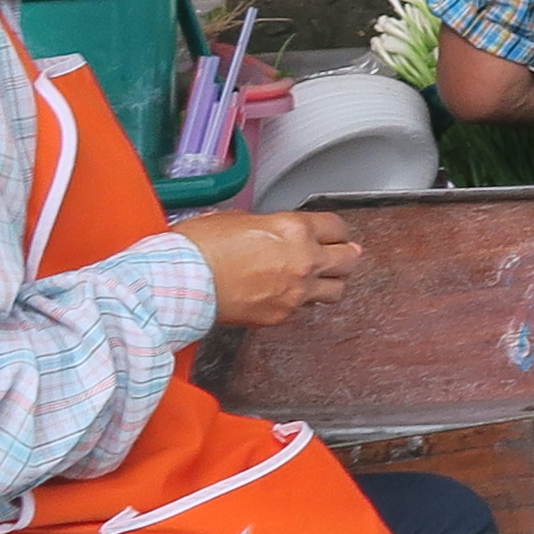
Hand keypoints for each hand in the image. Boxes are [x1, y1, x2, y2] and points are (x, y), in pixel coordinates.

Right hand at [182, 207, 357, 325]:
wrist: (185, 282)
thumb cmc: (201, 248)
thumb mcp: (240, 218)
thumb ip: (270, 225)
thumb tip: (277, 231)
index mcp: (295, 230)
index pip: (338, 228)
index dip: (337, 231)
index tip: (335, 234)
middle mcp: (303, 261)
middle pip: (348, 260)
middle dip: (346, 255)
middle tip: (342, 254)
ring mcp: (296, 292)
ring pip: (337, 291)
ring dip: (332, 282)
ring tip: (323, 278)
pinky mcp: (281, 315)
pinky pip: (304, 309)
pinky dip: (301, 302)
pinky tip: (290, 294)